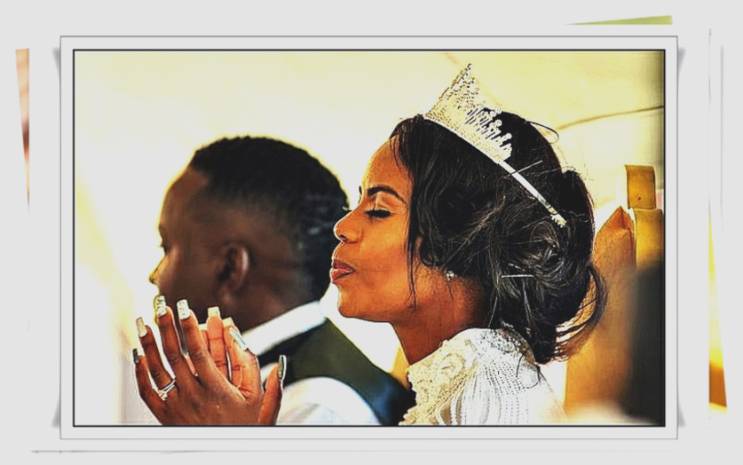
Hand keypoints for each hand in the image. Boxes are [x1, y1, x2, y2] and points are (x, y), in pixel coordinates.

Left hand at [133, 299, 282, 424]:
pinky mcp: (165, 416)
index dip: (191, 328)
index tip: (185, 308)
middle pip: (175, 355)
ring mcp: (177, 407)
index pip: (199, 352)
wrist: (225, 457)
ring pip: (157, 370)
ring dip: (149, 344)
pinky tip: (138, 354)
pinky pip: (148, 392)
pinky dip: (140, 371)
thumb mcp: (258, 402)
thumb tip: (252, 346)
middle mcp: (194, 397)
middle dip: (167, 327)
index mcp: (217, 391)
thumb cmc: (243, 429)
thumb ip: (258, 373)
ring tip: (143, 322)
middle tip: (161, 305)